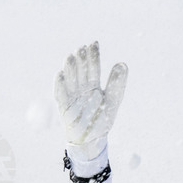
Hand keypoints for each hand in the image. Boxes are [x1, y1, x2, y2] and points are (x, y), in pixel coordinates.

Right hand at [54, 41, 127, 160]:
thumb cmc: (102, 119)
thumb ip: (117, 83)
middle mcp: (81, 89)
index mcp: (93, 85)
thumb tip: (122, 63)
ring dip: (70, 68)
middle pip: (81, 71)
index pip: (93, 68)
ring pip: (70, 79)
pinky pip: (61, 94)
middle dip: (81, 60)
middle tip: (82, 47)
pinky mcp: (64, 107)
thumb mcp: (113, 100)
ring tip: (70, 56)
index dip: (93, 56)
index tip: (94, 43)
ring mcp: (72, 97)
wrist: (92, 139)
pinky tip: (60, 74)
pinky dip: (60, 85)